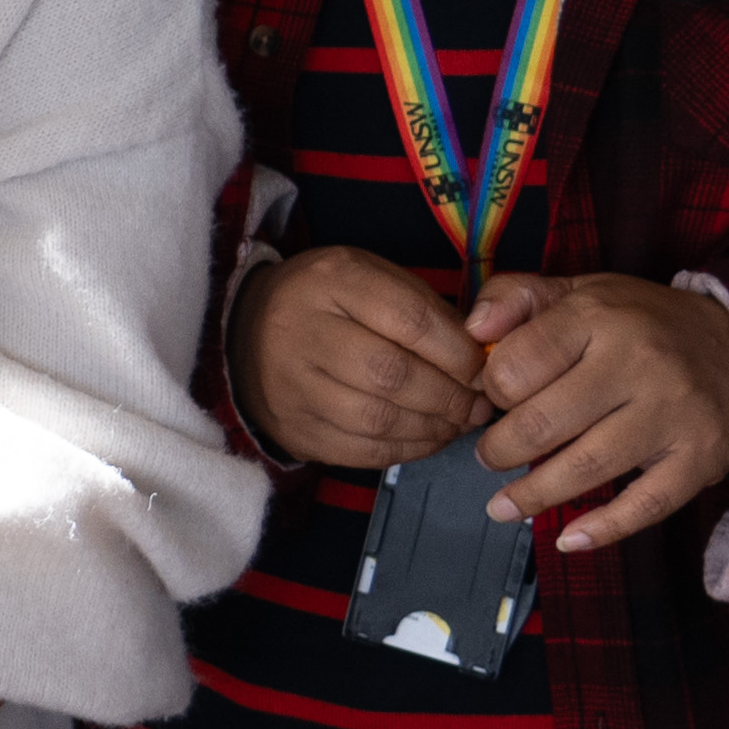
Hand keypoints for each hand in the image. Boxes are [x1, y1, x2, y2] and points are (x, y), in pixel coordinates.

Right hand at [233, 245, 487, 473]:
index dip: (458, 351)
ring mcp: (292, 387)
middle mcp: (303, 332)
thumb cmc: (328, 301)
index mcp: (331, 281)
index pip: (409, 320)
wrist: (244, 333)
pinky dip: (408, 449)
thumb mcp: (371, 276)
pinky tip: (429, 436)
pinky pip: (362, 451)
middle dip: (450, 395)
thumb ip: (424, 308)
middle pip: (393, 374)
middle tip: (480, 404)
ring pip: (378, 419)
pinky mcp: (294, 430)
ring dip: (434, 427)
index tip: (483, 367)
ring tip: (459, 421)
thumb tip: (480, 354)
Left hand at [467, 271, 728, 554]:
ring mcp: (672, 414)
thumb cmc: (642, 323)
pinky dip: (602, 529)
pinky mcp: (700, 458)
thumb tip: (472, 328)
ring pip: (586, 467)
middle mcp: (638, 363)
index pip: (516, 366)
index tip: (494, 401)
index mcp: (599, 316)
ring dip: (534, 495)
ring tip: (503, 506)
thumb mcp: (580, 291)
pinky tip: (567, 538)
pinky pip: (645, 505)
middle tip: (490, 458)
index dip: (492, 391)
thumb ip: (516, 298)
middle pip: (543, 422)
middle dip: (501, 449)